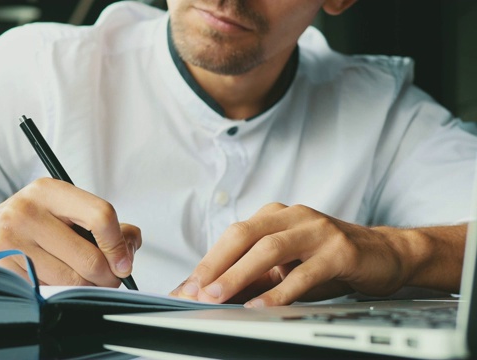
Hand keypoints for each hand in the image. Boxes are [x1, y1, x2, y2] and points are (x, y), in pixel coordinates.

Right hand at [0, 177, 140, 286]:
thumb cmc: (24, 226)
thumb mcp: (60, 211)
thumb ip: (100, 223)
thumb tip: (131, 242)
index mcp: (49, 190)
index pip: (101, 215)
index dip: (118, 245)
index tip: (124, 262)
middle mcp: (29, 210)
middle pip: (90, 257)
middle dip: (106, 276)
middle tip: (107, 279)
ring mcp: (12, 240)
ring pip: (72, 280)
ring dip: (84, 287)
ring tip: (79, 279)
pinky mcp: (3, 267)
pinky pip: (50, 290)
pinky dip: (59, 291)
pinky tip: (51, 279)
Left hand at [170, 202, 420, 305]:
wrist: (385, 254)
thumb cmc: (329, 260)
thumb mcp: (287, 266)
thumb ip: (253, 276)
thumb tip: (213, 294)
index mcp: (275, 216)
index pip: (232, 235)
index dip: (207, 261)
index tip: (185, 287)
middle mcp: (293, 216)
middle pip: (244, 235)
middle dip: (215, 264)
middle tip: (194, 291)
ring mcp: (317, 230)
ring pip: (269, 248)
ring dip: (239, 274)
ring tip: (218, 296)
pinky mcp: (339, 249)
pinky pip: (304, 272)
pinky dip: (280, 291)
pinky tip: (261, 307)